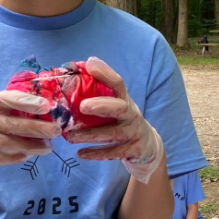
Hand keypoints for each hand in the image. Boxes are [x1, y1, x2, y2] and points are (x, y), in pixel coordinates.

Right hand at [0, 90, 61, 188]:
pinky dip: (16, 157)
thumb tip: (45, 111)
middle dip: (37, 128)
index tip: (46, 105)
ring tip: (48, 147)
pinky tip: (29, 155)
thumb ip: (10, 110)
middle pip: (11, 124)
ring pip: (7, 144)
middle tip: (56, 130)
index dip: (27, 101)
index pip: (6, 99)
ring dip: (31, 146)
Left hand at [65, 57, 163, 183]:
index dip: (105, 73)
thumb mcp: (115, 104)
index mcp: (124, 99)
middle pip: (119, 108)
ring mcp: (133, 133)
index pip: (118, 83)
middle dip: (102, 106)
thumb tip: (78, 66)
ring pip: (112, 134)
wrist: (148, 145)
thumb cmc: (122, 120)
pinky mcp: (132, 150)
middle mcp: (131, 114)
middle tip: (82, 106)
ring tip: (70, 136)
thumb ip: (99, 90)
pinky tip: (80, 154)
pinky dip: (96, 154)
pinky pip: (113, 153)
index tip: (89, 65)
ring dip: (90, 135)